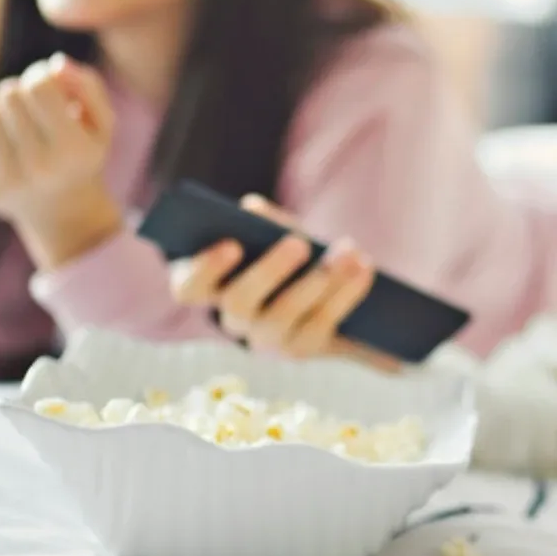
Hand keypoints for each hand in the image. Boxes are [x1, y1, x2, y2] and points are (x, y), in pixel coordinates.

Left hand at [0, 55, 121, 269]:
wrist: (65, 213)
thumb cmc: (82, 154)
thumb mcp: (101, 121)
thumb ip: (87, 85)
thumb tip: (55, 64)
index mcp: (73, 149)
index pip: (38, 87)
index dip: (39, 77)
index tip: (46, 88)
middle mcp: (40, 168)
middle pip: (8, 96)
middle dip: (17, 92)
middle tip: (28, 106)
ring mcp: (10, 182)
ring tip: (14, 124)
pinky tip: (2, 145)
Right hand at [169, 196, 398, 371]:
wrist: (312, 291)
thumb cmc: (277, 251)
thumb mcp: (269, 233)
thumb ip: (261, 222)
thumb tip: (252, 207)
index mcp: (209, 288)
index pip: (190, 287)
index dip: (207, 268)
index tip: (232, 243)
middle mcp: (232, 320)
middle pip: (240, 303)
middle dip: (271, 271)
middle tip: (300, 243)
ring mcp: (266, 339)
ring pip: (284, 320)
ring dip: (321, 285)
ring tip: (352, 255)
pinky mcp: (300, 348)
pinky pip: (319, 329)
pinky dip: (345, 300)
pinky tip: (366, 274)